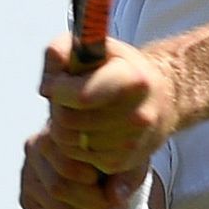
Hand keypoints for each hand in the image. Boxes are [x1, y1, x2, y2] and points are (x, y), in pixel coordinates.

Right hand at [20, 127, 147, 208]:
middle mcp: (34, 147)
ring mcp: (27, 174)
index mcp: (56, 129)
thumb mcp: (128, 159)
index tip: (120, 192)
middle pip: (59, 189)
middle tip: (122, 208)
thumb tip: (115, 198)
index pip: (67, 166)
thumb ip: (123, 175)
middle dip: (95, 207)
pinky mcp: (27, 199)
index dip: (94, 186)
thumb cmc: (117, 152)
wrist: (99, 158)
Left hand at [39, 34, 178, 175]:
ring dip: (64, 128)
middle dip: (58, 108)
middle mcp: (137, 115)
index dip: (59, 89)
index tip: (57, 82)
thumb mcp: (95, 47)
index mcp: (133, 80)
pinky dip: (75, 145)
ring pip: (68, 142)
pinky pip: (76, 158)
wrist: (161, 99)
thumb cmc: (120, 69)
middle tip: (67, 99)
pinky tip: (88, 130)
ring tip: (79, 113)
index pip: (81, 96)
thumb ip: (61, 51)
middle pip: (67, 121)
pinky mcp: (121, 162)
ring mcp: (131, 142)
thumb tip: (47, 88)